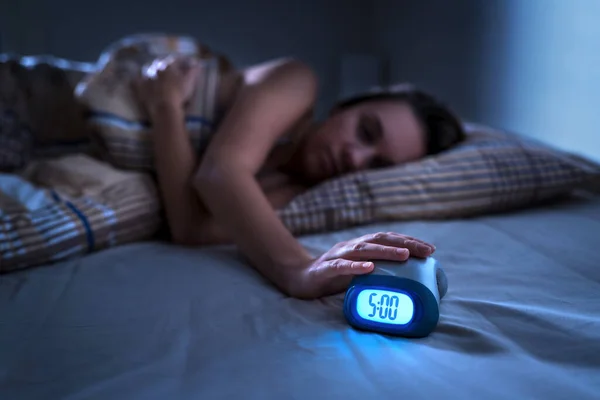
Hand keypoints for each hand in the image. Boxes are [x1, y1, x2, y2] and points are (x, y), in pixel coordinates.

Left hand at [134, 55, 200, 115]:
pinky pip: (137, 82)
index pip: (174, 60)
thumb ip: (193, 71)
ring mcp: (148, 79)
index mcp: (169, 67)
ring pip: (148, 70)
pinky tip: (136, 78)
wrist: (165, 108)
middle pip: (160, 64)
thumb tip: (198, 62)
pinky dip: (137, 79)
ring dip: (151, 70)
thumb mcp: (189, 82)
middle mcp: (157, 70)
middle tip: (167, 67)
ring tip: (153, 72)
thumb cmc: (179, 93)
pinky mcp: (141, 89)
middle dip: (164, 64)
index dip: (180, 61)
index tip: (184, 62)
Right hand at [289, 232, 435, 298]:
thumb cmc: (333, 277)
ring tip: (404, 256)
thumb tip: (407, 280)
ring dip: (385, 252)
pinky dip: (355, 266)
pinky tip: (369, 268)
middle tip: (426, 251)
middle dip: (405, 244)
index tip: (430, 249)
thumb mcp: (358, 273)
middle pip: (380, 240)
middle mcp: (350, 246)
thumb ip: (376, 271)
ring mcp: (337, 256)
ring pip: (363, 249)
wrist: (299, 279)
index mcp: (359, 246)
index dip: (409, 241)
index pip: (388, 239)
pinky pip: (341, 266)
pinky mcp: (324, 269)